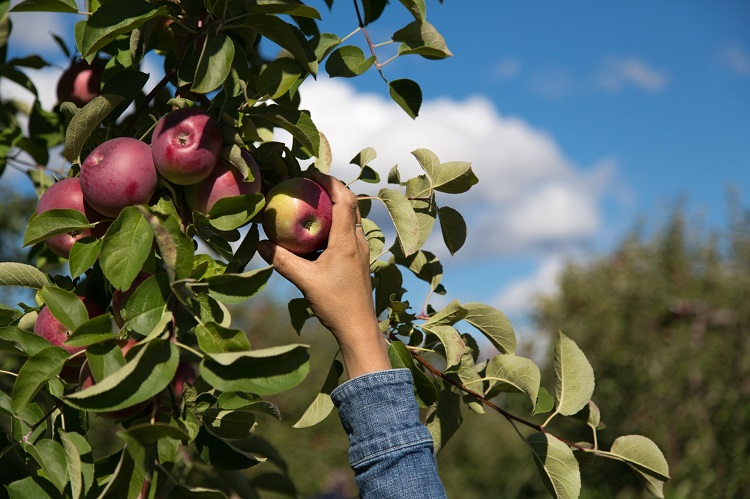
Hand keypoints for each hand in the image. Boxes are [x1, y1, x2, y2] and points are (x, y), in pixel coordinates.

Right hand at [257, 173, 390, 377]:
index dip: (330, 182)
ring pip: (349, 219)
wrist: (358, 328)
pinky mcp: (358, 261)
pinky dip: (333, 225)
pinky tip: (315, 234)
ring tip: (310, 204)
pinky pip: (346, 233)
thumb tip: (260, 243)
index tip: (312, 173)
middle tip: (308, 184)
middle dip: (331, 190)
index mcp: (347, 241)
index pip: (344, 199)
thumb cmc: (335, 303)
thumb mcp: (304, 281)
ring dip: (333, 207)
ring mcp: (361, 251)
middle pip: (349, 204)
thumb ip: (282, 261)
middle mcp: (357, 241)